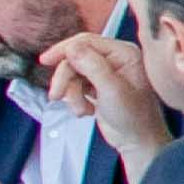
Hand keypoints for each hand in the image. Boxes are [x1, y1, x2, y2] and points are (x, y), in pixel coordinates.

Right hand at [39, 30, 172, 171]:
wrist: (137, 142)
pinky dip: (75, 100)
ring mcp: (106, 73)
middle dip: (66, 79)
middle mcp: (116, 59)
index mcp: (125, 53)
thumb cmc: (133, 117)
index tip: (45, 61)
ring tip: (82, 110)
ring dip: (71, 94)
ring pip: (72, 74)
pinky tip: (87, 111)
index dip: (64, 50)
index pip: (87, 41)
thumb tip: (72, 47)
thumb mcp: (111, 89)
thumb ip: (92, 66)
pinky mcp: (97, 86)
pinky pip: (75, 86)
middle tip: (57, 96)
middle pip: (75, 58)